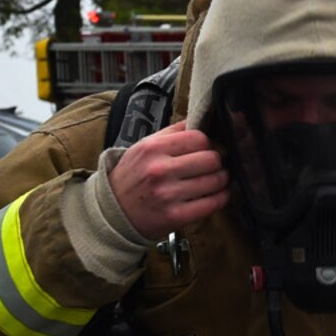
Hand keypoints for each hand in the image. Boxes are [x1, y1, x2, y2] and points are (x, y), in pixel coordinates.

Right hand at [108, 120, 228, 235]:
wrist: (113, 210)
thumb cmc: (133, 176)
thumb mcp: (144, 147)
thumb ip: (172, 133)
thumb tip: (201, 120)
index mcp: (152, 148)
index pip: (198, 138)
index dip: (206, 143)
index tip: (204, 149)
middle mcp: (159, 170)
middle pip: (211, 158)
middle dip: (217, 161)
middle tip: (213, 166)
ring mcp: (168, 194)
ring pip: (216, 180)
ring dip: (222, 179)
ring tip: (216, 179)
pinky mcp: (176, 215)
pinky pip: (213, 203)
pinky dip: (221, 197)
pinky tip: (218, 194)